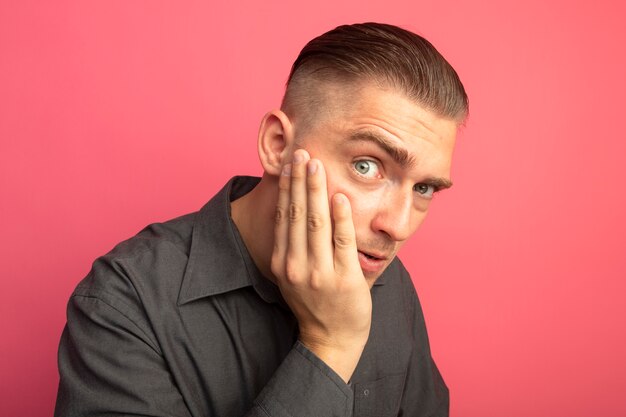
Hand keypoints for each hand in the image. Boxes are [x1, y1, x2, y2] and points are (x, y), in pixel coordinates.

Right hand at [271, 149, 371, 381]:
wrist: (331, 339)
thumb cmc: (315, 303)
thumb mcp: (294, 275)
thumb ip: (292, 246)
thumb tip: (293, 211)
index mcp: (282, 262)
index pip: (283, 217)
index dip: (287, 188)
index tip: (289, 164)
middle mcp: (296, 265)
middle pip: (297, 214)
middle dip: (299, 180)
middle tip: (302, 152)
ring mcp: (320, 273)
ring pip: (317, 223)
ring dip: (316, 190)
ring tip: (316, 164)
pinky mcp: (344, 279)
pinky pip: (341, 241)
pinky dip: (340, 217)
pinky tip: (339, 196)